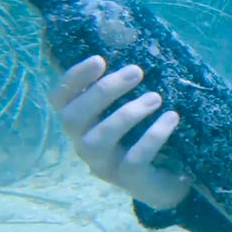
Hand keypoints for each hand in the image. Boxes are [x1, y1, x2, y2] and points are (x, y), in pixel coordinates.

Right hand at [49, 55, 191, 209]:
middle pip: (73, 118)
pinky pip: (135, 159)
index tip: (100, 59)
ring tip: (156, 97)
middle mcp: (84, 144)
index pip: (60, 99)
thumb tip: (137, 50)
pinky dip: (153, 136)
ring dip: (127, 114)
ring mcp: (104, 165)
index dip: (74, 79)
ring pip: (99, 140)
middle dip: (102, 92)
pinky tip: (171, 118)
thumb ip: (126, 89)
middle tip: (136, 71)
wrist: (169, 182)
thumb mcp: (132, 110)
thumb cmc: (146, 136)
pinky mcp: (129, 180)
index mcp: (82, 123)